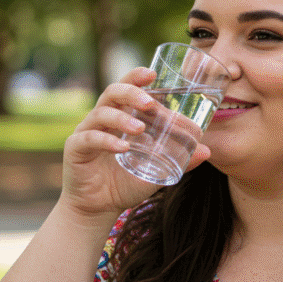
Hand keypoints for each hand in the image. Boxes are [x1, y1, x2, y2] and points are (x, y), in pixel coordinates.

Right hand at [59, 67, 210, 217]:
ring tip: (140, 129)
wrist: (99, 208)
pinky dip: (107, 141)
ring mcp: (87, 132)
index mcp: (120, 116)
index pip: (127, 89)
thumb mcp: (157, 170)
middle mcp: (102, 119)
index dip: (136, 77)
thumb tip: (207, 151)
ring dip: (122, 118)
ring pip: (101, 113)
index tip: (153, 73)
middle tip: (150, 102)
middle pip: (112, 93)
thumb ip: (179, 160)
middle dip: (131, 92)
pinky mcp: (75, 149)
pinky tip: (122, 147)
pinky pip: (90, 139)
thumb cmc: (126, 183)